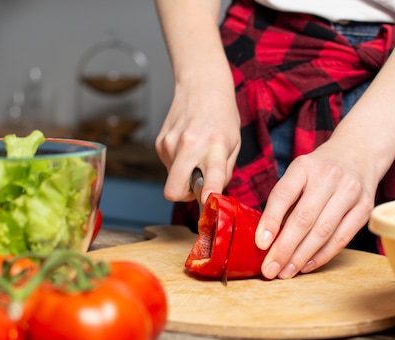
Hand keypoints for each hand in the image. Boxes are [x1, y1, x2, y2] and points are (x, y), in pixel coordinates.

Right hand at [155, 78, 240, 203]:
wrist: (201, 85)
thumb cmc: (222, 115)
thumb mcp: (234, 144)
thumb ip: (224, 173)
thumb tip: (212, 196)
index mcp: (216, 145)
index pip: (210, 175)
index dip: (207, 193)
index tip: (207, 199)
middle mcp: (189, 145)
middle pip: (174, 190)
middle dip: (184, 196)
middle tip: (198, 185)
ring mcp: (170, 144)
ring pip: (172, 179)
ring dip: (184, 174)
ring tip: (196, 154)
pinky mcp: (159, 143)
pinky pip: (168, 166)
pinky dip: (178, 163)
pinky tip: (187, 147)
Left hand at [255, 140, 377, 278]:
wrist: (359, 154)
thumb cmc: (319, 170)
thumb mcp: (298, 174)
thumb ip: (284, 201)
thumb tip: (266, 239)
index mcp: (304, 166)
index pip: (283, 195)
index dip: (270, 221)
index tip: (260, 244)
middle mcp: (329, 177)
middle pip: (303, 218)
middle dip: (284, 249)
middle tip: (269, 270)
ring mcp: (350, 192)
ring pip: (323, 232)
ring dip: (302, 257)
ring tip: (285, 272)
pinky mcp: (365, 207)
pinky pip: (341, 238)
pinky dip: (322, 255)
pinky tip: (307, 266)